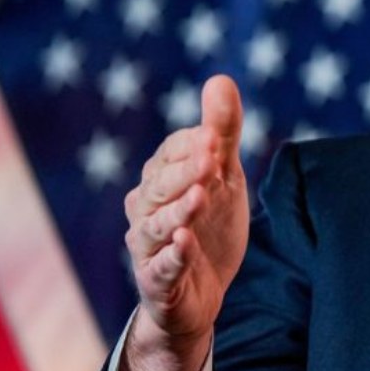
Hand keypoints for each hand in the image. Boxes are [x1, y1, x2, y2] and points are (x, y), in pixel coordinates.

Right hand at [120, 75, 249, 370]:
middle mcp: (145, 210)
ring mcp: (148, 247)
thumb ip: (222, 131)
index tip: (218, 137)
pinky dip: (172, 257)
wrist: (203, 291)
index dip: (195, 146)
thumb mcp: (224, 175)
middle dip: (185, 172)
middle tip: (212, 160)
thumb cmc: (209, 224)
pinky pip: (160, 269)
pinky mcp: (157, 282)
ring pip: (156, 226)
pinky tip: (184, 243)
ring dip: (178, 211)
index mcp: (159, 178)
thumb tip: (220, 78)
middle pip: (160, 186)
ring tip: (200, 198)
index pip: (171, 154)